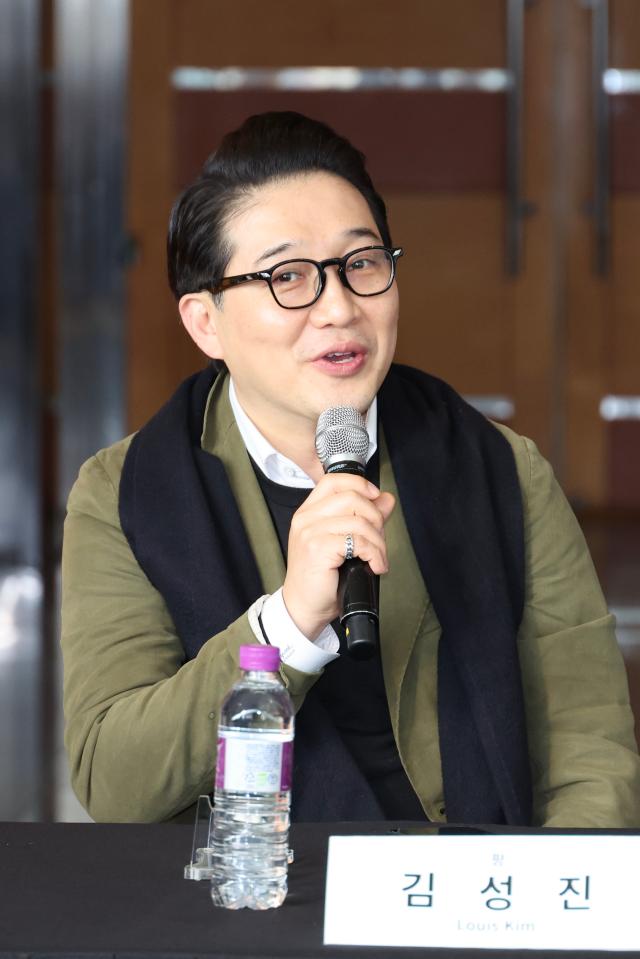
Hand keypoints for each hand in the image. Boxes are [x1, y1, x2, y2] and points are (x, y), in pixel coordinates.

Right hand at [282, 473, 394, 639]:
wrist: (304, 607)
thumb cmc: (321, 578)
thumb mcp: (343, 542)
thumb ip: (363, 517)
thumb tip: (386, 499)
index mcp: (308, 512)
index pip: (334, 481)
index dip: (360, 484)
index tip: (376, 498)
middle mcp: (306, 518)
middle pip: (352, 497)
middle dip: (376, 518)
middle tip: (378, 541)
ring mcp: (310, 532)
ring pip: (359, 521)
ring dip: (378, 542)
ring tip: (378, 558)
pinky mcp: (318, 548)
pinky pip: (358, 541)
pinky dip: (374, 554)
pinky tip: (375, 566)